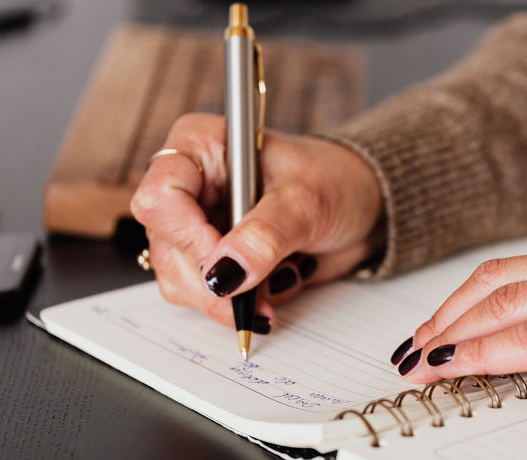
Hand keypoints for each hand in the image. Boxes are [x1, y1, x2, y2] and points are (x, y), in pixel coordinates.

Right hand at [131, 113, 381, 329]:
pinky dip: (241, 304)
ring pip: (180, 279)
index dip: (187, 236)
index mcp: (202, 147)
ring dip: (228, 299)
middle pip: (167, 247)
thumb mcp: (306, 201)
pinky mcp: (217, 260)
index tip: (226, 264)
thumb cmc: (337, 180)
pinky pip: (207, 297)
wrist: (365, 206)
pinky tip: (275, 285)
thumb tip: (225, 274)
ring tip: (276, 285)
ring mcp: (200, 226)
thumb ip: (265, 236)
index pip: (161, 195)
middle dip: (211, 282)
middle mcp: (192, 186)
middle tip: (252, 296)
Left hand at [393, 224, 526, 398]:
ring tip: (420, 359)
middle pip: (498, 280)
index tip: (440, 326)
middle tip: (414, 344)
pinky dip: (485, 350)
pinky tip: (456, 365)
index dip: (467, 300)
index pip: (518, 271)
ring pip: (506, 303)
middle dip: (446, 314)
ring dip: (452, 332)